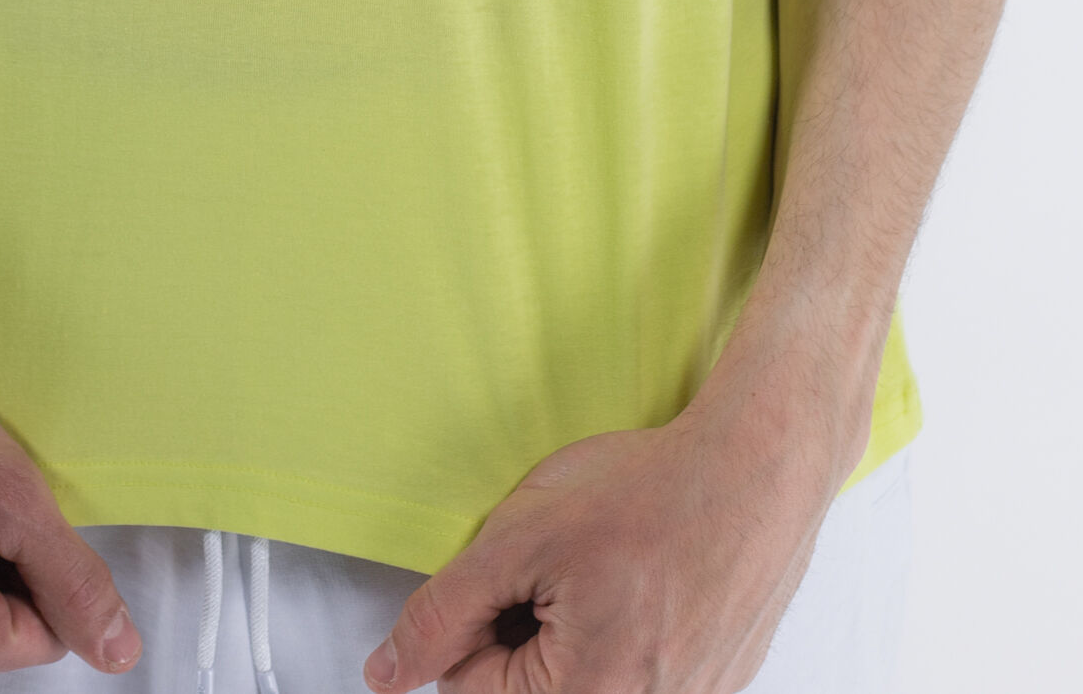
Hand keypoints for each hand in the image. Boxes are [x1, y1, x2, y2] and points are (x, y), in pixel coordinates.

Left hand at [364, 395, 854, 693]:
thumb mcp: (517, 540)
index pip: (467, 686)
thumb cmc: (649, 496)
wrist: (755, 471)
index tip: (518, 566)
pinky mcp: (713, 689)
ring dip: (574, 628)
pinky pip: (637, 672)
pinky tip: (647, 582)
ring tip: (609, 572)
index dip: (476, 612)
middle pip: (526, 688)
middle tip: (566, 564)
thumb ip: (443, 612)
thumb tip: (387, 671)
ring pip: (579, 675)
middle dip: (526, 625)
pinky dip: (626, 629)